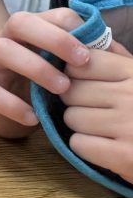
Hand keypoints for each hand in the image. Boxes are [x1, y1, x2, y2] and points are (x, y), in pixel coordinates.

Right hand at [0, 8, 100, 135]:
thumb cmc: (40, 82)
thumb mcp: (65, 68)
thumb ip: (92, 60)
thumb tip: (117, 54)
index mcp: (34, 29)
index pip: (53, 15)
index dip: (74, 29)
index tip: (92, 51)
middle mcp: (8, 38)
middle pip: (21, 21)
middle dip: (52, 38)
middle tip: (81, 62)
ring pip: (1, 49)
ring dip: (34, 66)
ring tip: (62, 89)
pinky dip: (9, 104)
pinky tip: (32, 118)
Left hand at [59, 47, 132, 179]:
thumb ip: (118, 61)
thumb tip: (81, 41)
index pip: (83, 64)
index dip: (79, 77)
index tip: (90, 86)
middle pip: (72, 91)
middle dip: (77, 103)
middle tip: (97, 111)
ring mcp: (130, 126)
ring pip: (72, 118)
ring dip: (81, 126)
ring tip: (104, 129)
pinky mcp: (125, 156)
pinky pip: (79, 143)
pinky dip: (87, 147)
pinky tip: (106, 147)